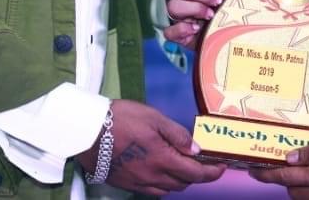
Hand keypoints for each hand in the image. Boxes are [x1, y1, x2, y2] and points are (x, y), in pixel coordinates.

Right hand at [73, 99, 224, 194]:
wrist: (87, 132)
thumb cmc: (121, 119)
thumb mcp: (153, 118)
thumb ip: (177, 134)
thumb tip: (196, 150)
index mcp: (163, 160)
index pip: (195, 174)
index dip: (212, 173)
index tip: (221, 168)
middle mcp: (153, 177)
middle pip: (183, 184)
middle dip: (196, 175)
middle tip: (201, 162)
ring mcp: (139, 183)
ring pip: (168, 189)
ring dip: (180, 181)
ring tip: (181, 165)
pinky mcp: (127, 185)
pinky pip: (152, 191)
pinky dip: (163, 184)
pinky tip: (160, 171)